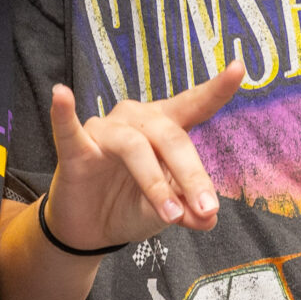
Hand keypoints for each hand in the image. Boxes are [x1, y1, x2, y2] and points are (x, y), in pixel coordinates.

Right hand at [42, 56, 243, 251]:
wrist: (91, 230)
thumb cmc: (132, 206)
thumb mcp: (169, 213)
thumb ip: (191, 213)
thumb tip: (209, 218)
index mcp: (166, 127)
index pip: (195, 105)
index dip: (216, 89)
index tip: (238, 68)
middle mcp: (137, 120)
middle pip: (171, 137)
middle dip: (192, 175)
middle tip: (205, 208)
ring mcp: (105, 130)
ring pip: (135, 147)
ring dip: (156, 183)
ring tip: (170, 216)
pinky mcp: (76, 148)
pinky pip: (69, 128)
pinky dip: (64, 112)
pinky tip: (62, 95)